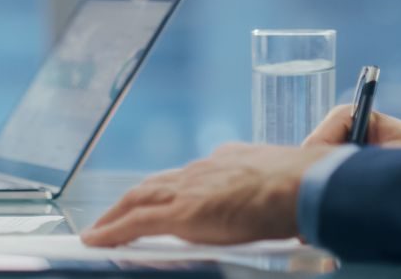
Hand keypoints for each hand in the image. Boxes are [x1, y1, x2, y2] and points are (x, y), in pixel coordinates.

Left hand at [80, 143, 331, 247]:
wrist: (304, 185)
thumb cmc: (304, 187)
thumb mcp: (278, 180)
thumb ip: (262, 190)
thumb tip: (272, 209)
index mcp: (225, 161)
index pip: (186, 176)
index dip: (168, 187)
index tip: (159, 196)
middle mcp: (201, 170)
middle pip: (154, 184)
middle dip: (131, 200)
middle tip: (112, 214)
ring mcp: (189, 189)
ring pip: (138, 199)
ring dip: (115, 214)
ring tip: (99, 228)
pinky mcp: (182, 213)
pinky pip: (136, 223)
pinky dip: (112, 230)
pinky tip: (96, 240)